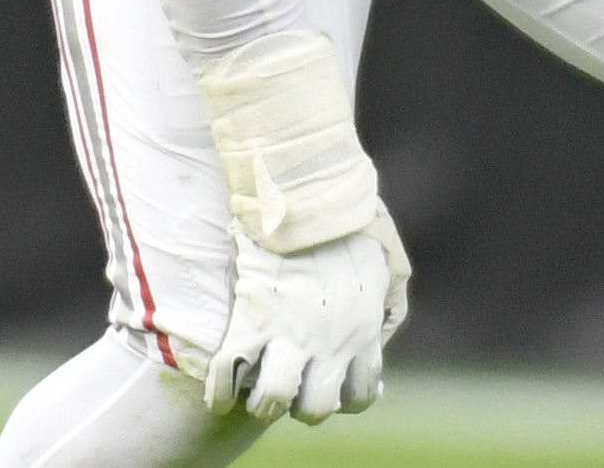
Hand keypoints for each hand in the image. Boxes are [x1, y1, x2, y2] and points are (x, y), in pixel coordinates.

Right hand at [204, 205, 411, 422]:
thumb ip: (387, 302)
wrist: (316, 195)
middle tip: (291, 389)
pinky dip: (218, 392)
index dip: (344, 400)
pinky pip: (228, 372)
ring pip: (272, 399)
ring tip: (255, 394)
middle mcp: (329, 343)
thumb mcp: (386, 268)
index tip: (331, 391)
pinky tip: (216, 397)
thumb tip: (382, 328)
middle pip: (315, 408)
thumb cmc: (354, 225)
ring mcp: (289, 333)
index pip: (360, 394)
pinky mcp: (253, 316)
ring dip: (262, 403)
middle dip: (301, 407)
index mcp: (363, 332)